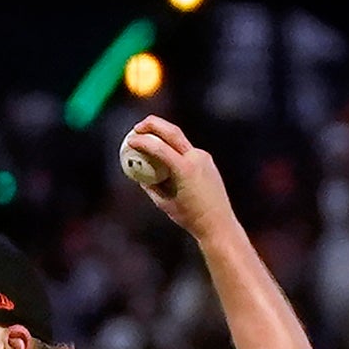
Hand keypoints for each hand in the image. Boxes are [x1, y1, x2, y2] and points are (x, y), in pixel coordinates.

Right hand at [117, 112, 229, 232]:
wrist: (218, 223)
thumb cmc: (189, 217)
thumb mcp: (163, 202)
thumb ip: (150, 185)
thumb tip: (138, 173)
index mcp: (185, 169)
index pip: (160, 147)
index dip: (142, 141)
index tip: (129, 141)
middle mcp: (196, 158)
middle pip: (172, 131)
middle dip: (153, 125)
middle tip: (137, 128)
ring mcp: (203, 157)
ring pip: (179, 139)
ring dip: (162, 134)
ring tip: (145, 138)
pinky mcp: (207, 160)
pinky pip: (185, 149)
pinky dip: (171, 147)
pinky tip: (161, 153)